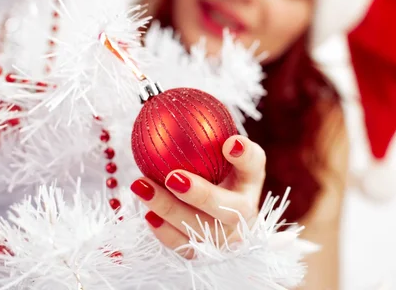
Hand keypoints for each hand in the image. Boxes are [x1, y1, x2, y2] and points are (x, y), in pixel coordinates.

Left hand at [130, 135, 265, 255]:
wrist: (224, 223)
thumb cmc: (222, 181)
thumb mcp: (227, 161)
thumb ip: (227, 147)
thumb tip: (228, 140)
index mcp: (251, 185)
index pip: (253, 167)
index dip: (244, 156)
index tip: (228, 143)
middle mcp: (243, 220)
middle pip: (225, 210)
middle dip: (200, 195)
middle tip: (173, 177)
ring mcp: (223, 241)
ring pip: (198, 230)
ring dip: (168, 210)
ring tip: (142, 187)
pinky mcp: (202, 255)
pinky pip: (182, 246)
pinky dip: (164, 232)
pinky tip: (147, 214)